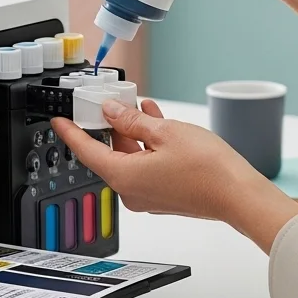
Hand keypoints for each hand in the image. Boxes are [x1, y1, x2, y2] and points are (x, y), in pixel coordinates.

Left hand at [52, 99, 297, 252]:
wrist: (238, 194)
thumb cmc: (207, 168)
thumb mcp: (164, 132)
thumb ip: (132, 121)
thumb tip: (112, 112)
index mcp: (124, 177)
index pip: (87, 152)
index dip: (71, 133)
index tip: (59, 121)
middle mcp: (132, 191)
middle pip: (110, 153)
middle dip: (111, 126)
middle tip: (109, 102)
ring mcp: (149, 195)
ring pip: (131, 157)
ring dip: (133, 132)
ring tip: (139, 105)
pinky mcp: (165, 194)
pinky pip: (146, 165)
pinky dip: (147, 145)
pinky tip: (155, 122)